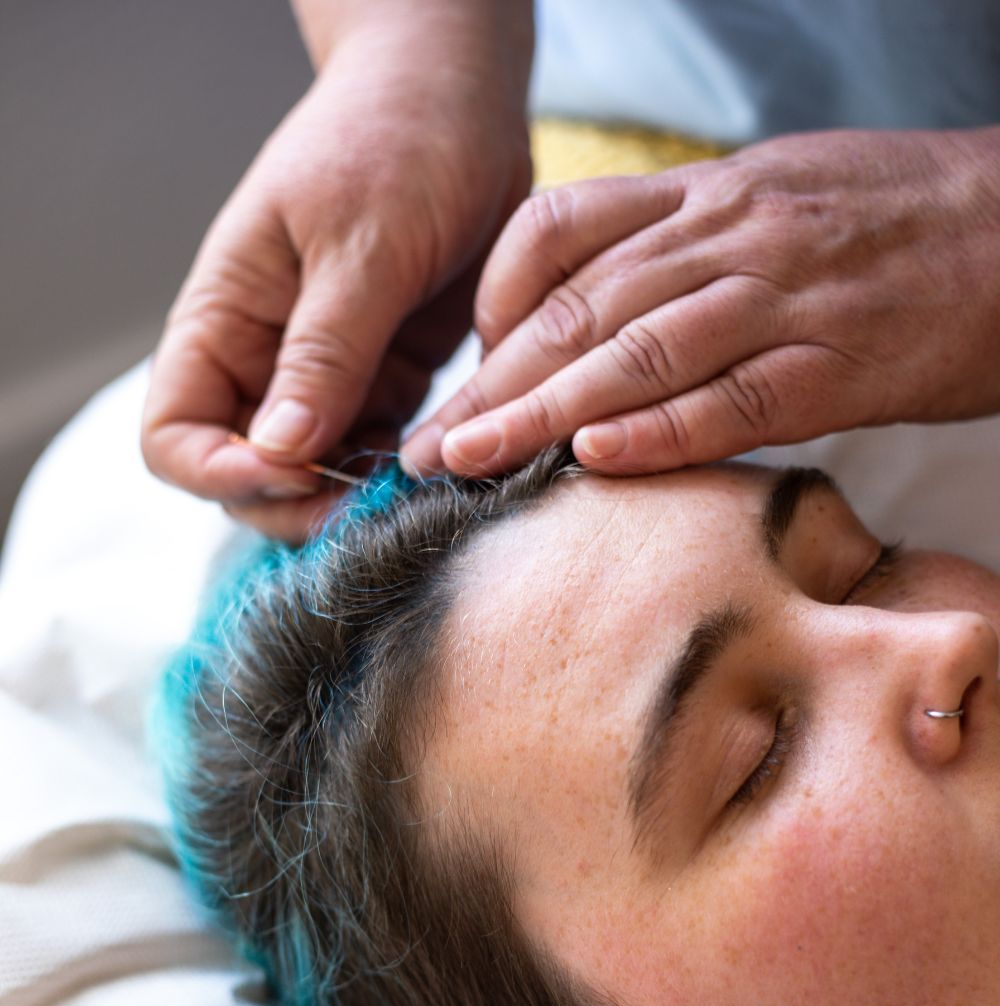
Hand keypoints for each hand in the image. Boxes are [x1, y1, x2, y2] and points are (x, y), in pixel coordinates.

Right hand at [141, 21, 531, 540]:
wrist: (465, 101)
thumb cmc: (397, 142)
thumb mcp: (361, 245)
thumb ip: (324, 351)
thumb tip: (280, 450)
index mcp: (226, 319)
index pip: (175, 434)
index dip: (219, 471)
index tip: (294, 472)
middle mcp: (266, 360)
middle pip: (246, 475)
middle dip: (294, 503)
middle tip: (365, 508)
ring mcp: (328, 378)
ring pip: (317, 477)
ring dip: (355, 499)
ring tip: (412, 488)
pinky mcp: (386, 383)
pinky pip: (379, 453)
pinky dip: (402, 473)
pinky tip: (441, 462)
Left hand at [400, 127, 999, 478]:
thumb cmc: (897, 219)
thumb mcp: (776, 197)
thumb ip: (687, 243)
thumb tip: (607, 302)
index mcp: (708, 195)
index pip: (563, 232)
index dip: (493, 300)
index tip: (457, 368)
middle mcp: (729, 238)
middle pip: (578, 305)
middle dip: (490, 381)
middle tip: (424, 445)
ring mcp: (781, 300)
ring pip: (635, 352)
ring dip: (540, 412)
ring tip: (469, 463)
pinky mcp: (835, 366)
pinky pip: (731, 400)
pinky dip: (659, 431)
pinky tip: (594, 460)